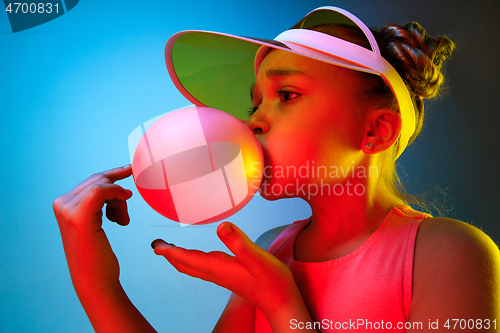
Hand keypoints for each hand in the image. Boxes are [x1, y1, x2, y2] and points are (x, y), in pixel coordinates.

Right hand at [53, 165, 133, 288]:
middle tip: (123, 215)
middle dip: (118, 193)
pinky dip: (117, 195)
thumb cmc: (98, 256)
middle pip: (99, 181)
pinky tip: (121, 216)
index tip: (130, 169)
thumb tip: (118, 186)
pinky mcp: (78, 216)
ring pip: (103, 185)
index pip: (92, 181)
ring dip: (119, 201)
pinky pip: (102, 191)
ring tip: (121, 221)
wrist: (95, 281)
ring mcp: (67, 209)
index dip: (113, 176)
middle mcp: (61, 204)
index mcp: (63, 204)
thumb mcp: (97, 223)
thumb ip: (99, 204)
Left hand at [151, 222, 300, 318]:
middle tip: (157, 245)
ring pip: (193, 267)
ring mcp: (222, 275)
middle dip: (170, 256)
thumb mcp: (257, 258)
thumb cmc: (272, 281)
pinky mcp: (229, 275)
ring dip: (180, 258)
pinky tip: (197, 255)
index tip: (155, 246)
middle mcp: (216, 272)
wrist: (281, 300)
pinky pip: (204, 267)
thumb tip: (221, 225)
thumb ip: (239, 242)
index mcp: (219, 267)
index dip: (170, 252)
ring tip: (170, 248)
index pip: (188, 258)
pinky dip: (193, 259)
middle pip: (186, 265)